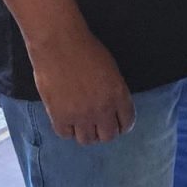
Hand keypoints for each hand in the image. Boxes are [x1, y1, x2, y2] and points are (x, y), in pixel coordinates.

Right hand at [28, 29, 134, 143]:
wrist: (61, 46)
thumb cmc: (88, 51)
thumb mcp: (112, 71)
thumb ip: (114, 92)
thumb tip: (113, 108)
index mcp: (119, 95)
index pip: (127, 123)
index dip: (122, 125)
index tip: (117, 124)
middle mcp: (102, 109)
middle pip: (108, 136)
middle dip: (105, 132)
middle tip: (99, 126)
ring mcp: (80, 115)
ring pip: (87, 140)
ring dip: (87, 133)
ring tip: (83, 125)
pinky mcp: (59, 116)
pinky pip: (65, 134)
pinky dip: (68, 130)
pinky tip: (68, 120)